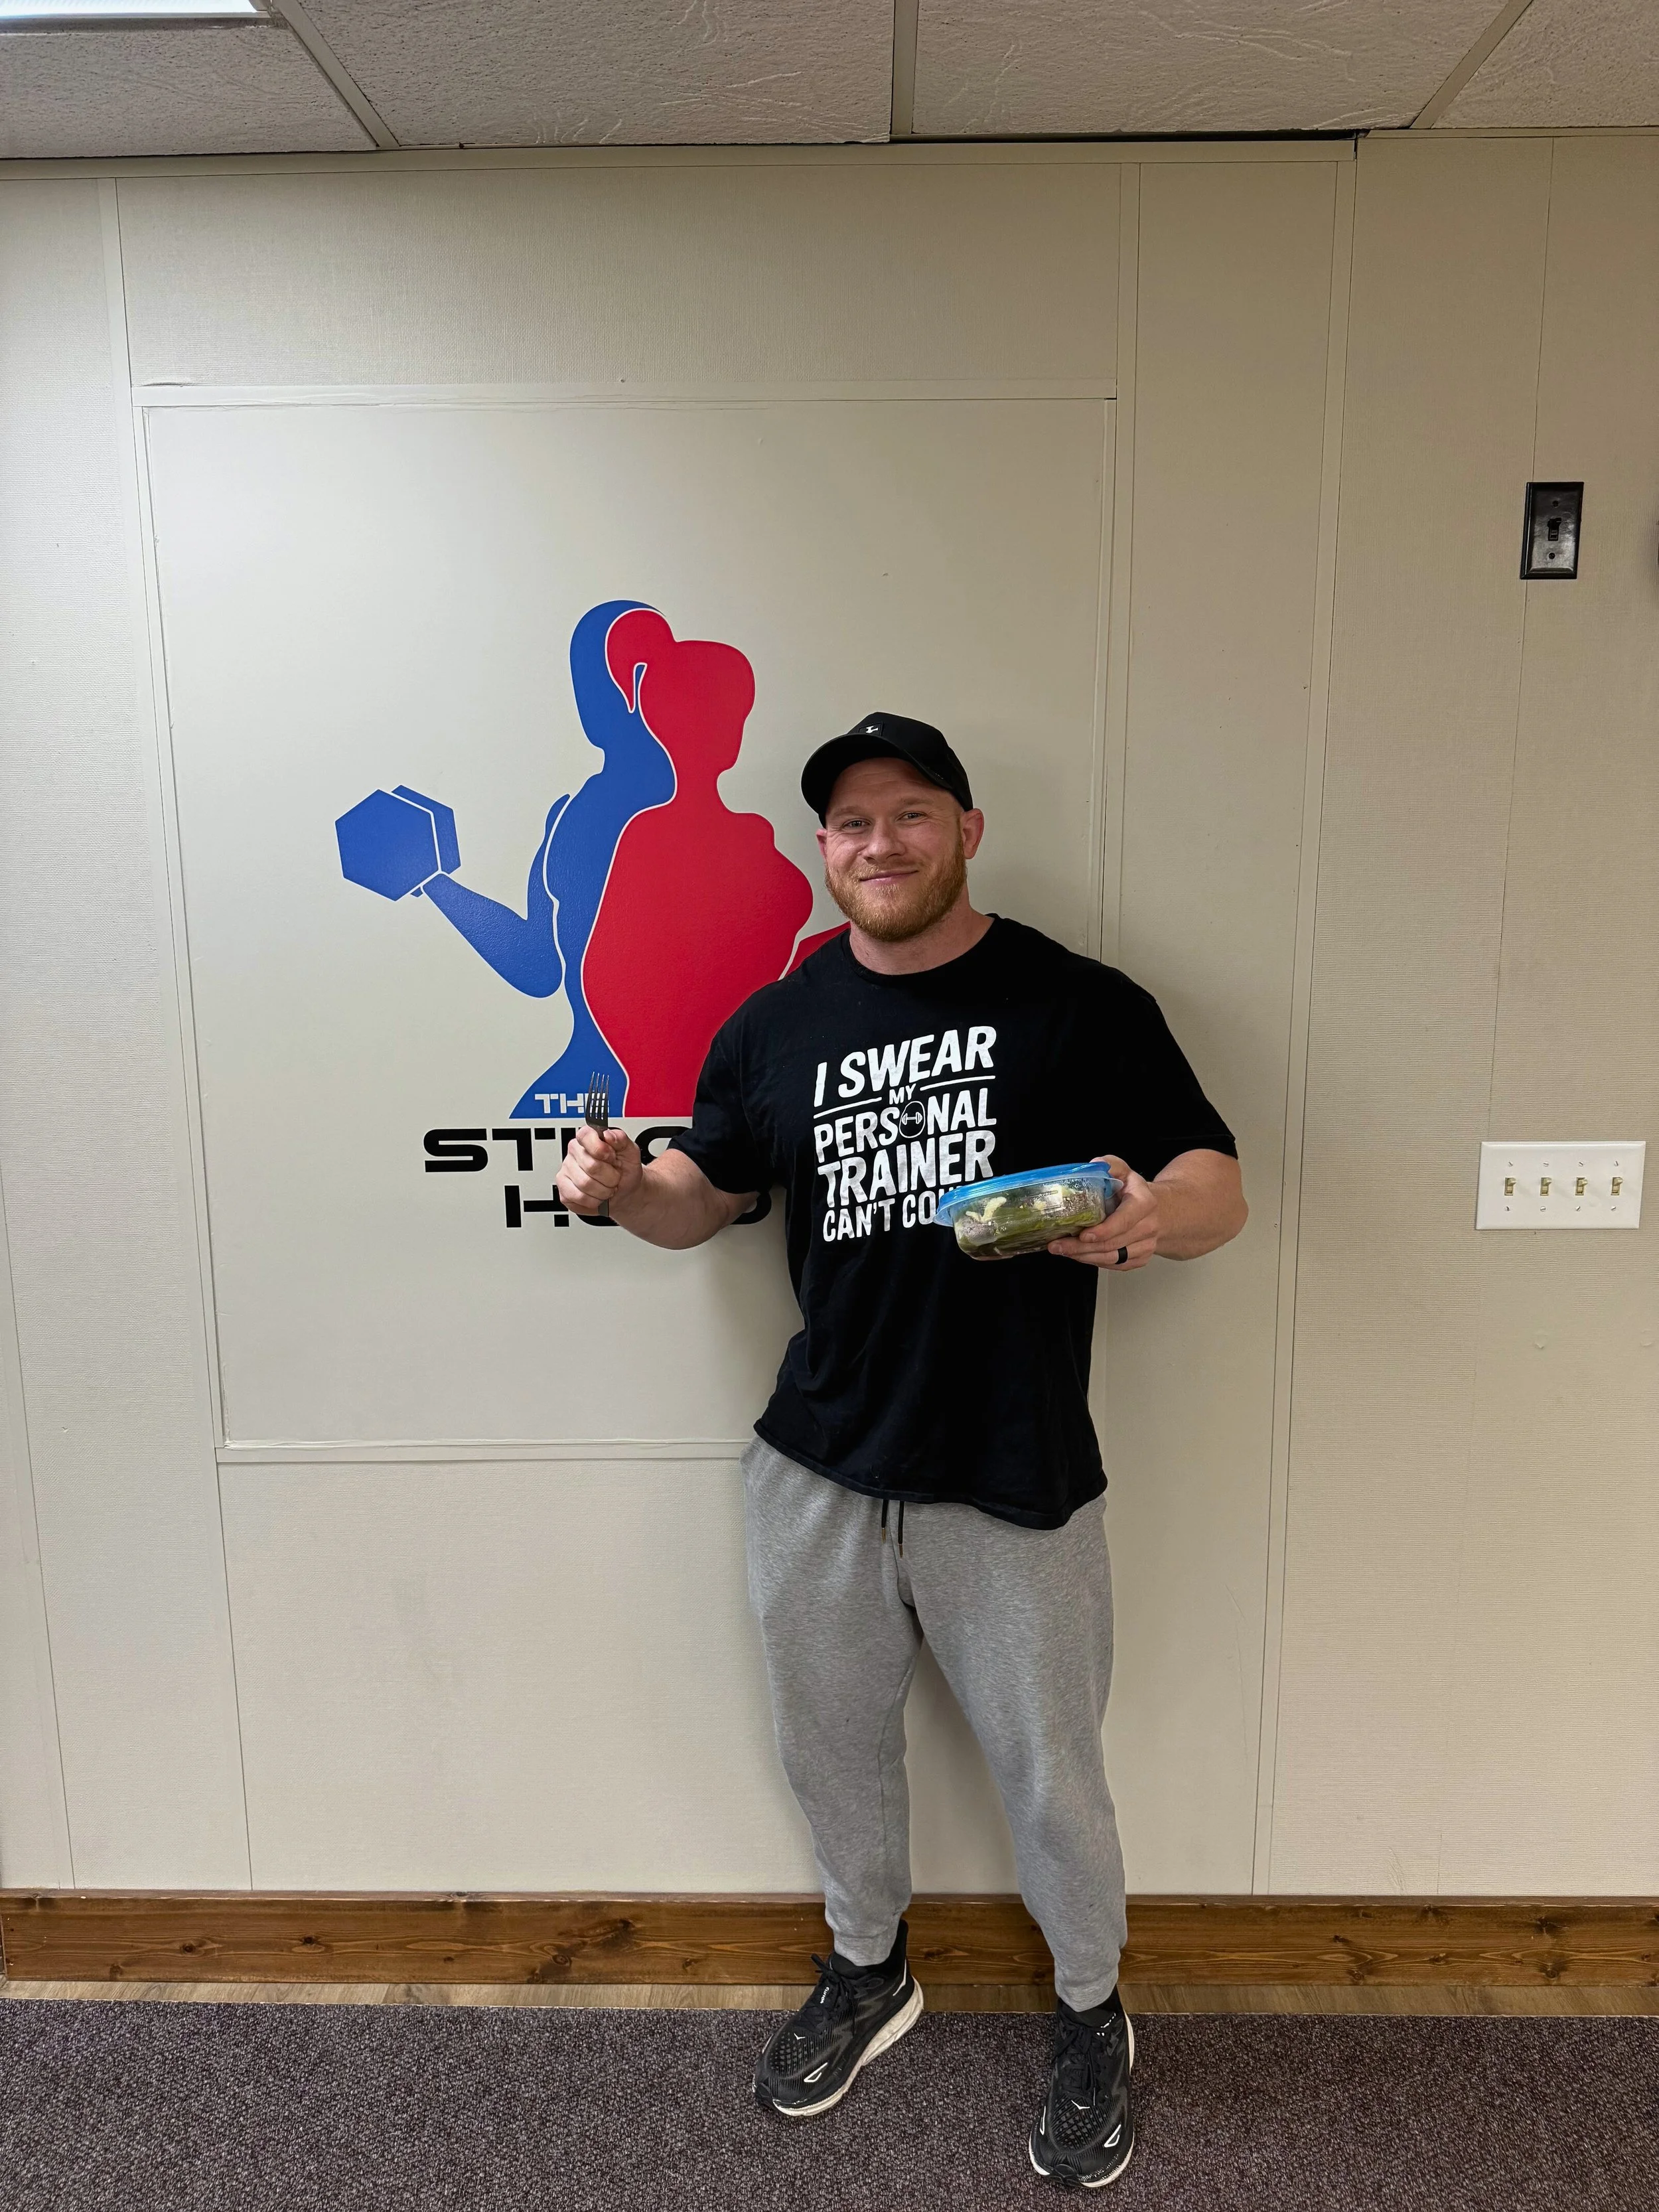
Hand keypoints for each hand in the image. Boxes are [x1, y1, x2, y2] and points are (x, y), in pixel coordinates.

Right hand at [557, 1125, 642, 1215]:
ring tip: (607, 1187)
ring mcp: (566, 1171)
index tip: (611, 1157)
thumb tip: (608, 1135)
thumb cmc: (625, 1169)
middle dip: (610, 1177)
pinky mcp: (564, 1190)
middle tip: (614, 1177)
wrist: (624, 1190)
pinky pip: (579, 1198)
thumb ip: (621, 1139)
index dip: (601, 1149)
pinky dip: (594, 1201)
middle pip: (591, 1166)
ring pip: (585, 1184)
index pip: (585, 1136)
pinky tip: (598, 1196)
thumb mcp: (630, 1151)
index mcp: (588, 1138)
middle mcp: (574, 1152)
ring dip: (603, 1191)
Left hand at [1048, 1155, 1157, 1269]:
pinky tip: (1078, 1255)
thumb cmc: (1134, 1192)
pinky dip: (1094, 1261)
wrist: (1159, 1211)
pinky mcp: (1140, 1258)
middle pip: (1113, 1243)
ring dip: (1084, 1257)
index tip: (1083, 1235)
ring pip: (1113, 1258)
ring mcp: (1146, 1245)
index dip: (1104, 1230)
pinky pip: (1115, 1265)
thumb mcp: (1124, 1171)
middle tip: (1058, 1245)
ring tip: (1062, 1250)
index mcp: (1144, 1203)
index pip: (1124, 1221)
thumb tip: (1094, 1164)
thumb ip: (1110, 1165)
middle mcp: (1148, 1227)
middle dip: (1082, 1247)